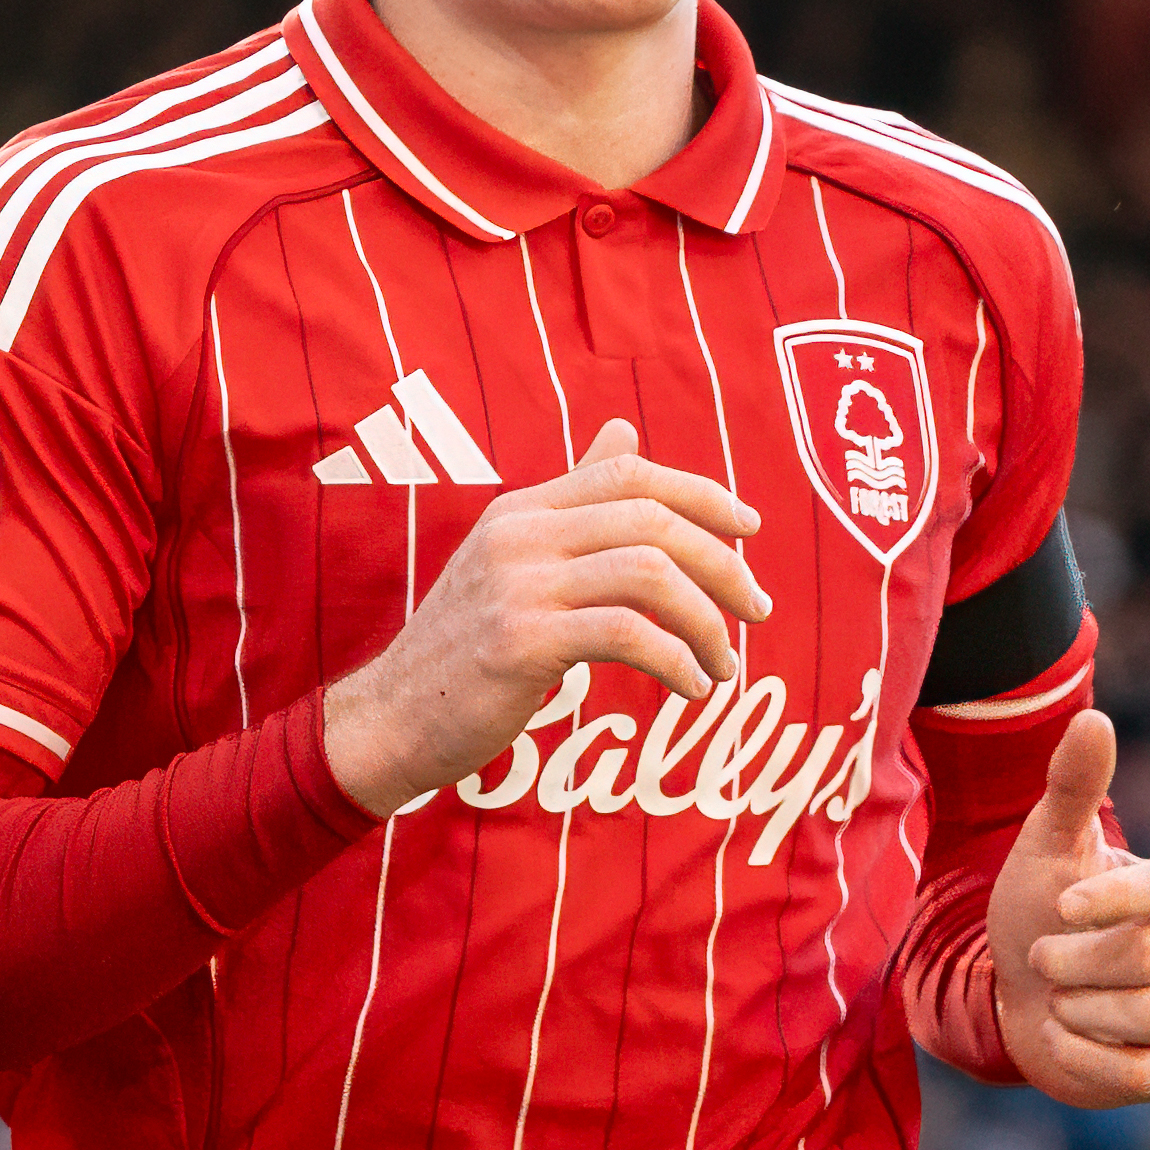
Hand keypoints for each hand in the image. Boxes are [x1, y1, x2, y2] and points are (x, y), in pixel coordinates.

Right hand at [321, 418, 770, 816]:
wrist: (392, 718)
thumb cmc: (465, 647)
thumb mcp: (514, 560)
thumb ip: (573, 502)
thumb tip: (625, 431)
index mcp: (523, 509)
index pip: (629, 472)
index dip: (701, 493)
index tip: (751, 530)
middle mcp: (521, 534)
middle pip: (653, 521)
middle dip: (722, 565)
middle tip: (758, 610)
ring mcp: (518, 586)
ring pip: (650, 575)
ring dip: (706, 622)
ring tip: (724, 664)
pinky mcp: (520, 641)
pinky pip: (628, 636)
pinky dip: (675, 660)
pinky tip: (691, 687)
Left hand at [987, 710, 1149, 1106]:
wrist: (1019, 998)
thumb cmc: (1040, 914)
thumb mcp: (1046, 848)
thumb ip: (1072, 788)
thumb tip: (1096, 717)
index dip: (1116, 897)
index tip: (1060, 906)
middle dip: (1077, 960)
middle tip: (1038, 958)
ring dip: (1079, 1007)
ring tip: (1053, 997)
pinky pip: (1142, 1072)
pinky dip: (1085, 1055)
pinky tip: (1062, 1034)